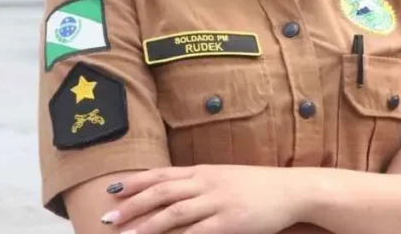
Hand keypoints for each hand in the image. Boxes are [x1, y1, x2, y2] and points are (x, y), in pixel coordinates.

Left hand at [100, 165, 304, 233]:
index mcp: (204, 171)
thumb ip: (200, 183)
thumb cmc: (258, 186)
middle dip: (132, 206)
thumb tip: (171, 193)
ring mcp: (218, 202)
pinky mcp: (231, 221)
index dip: (135, 183)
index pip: (162, 175)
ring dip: (146, 226)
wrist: (292, 190)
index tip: (110, 191)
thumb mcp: (225, 178)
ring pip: (174, 213)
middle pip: (161, 193)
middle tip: (108, 219)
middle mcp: (207, 183)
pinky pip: (198, 232)